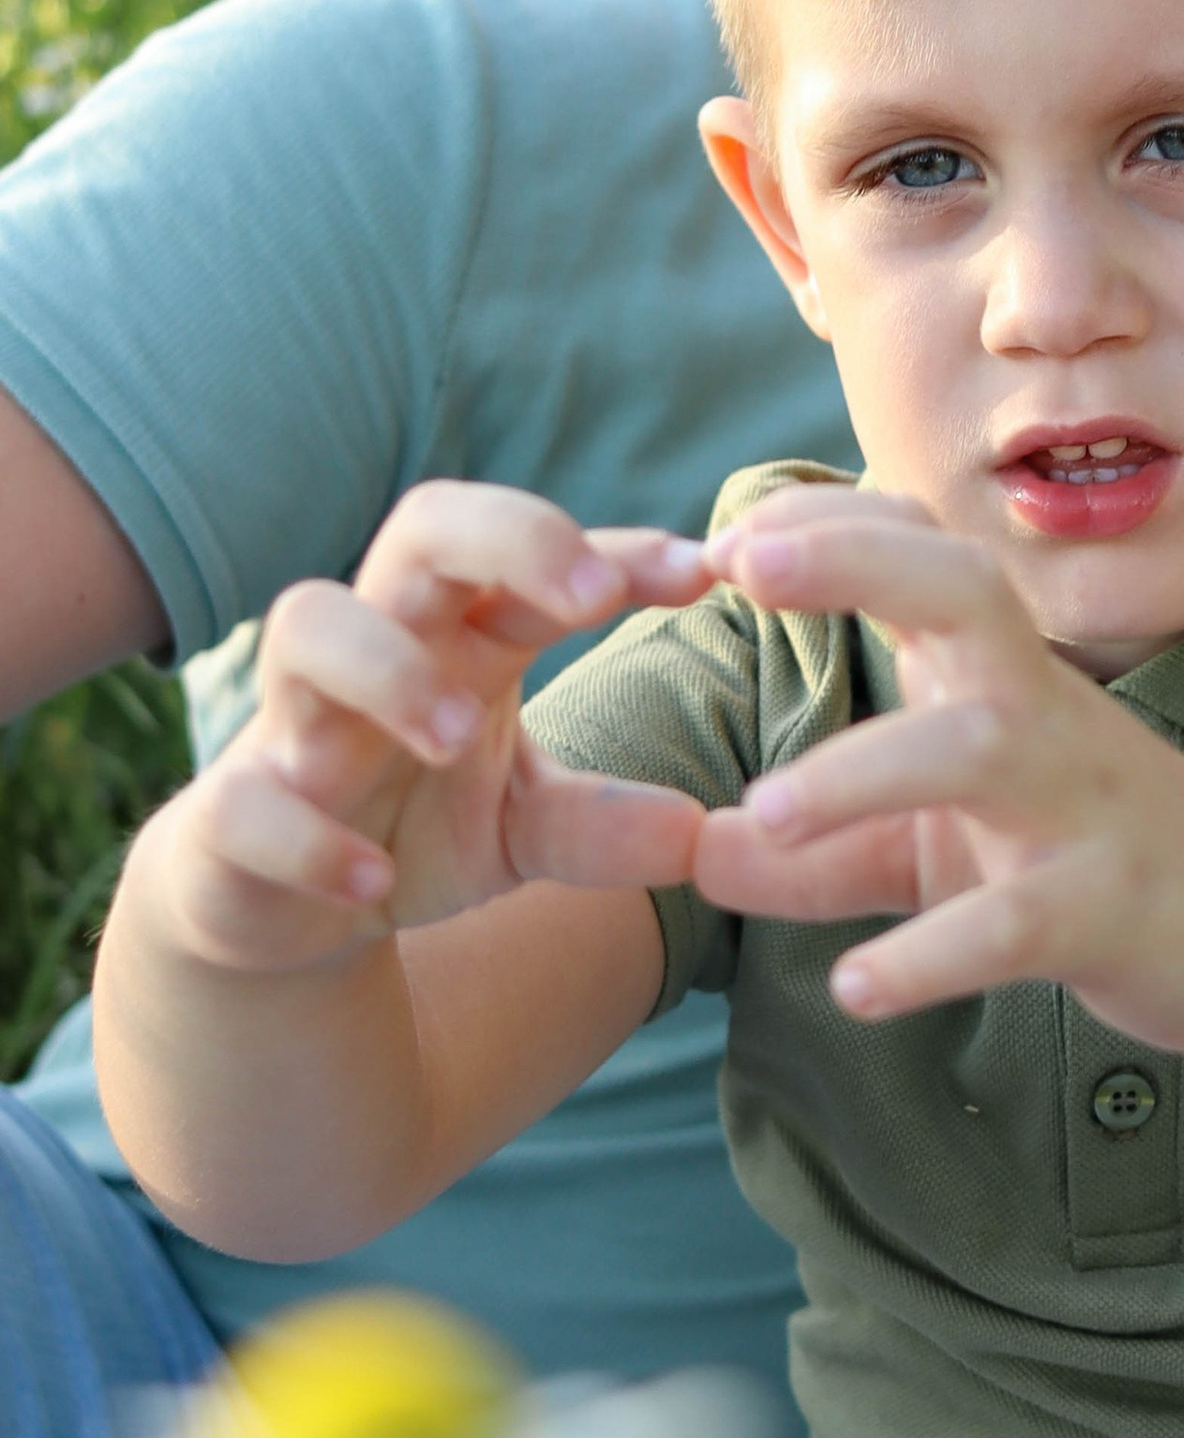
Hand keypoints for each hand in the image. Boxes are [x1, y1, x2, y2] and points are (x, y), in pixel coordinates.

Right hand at [143, 483, 714, 974]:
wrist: (276, 911)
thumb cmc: (412, 825)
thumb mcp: (525, 829)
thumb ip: (603, 823)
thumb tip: (702, 837)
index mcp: (462, 634)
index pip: (535, 555)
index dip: (617, 550)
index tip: (703, 570)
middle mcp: (380, 650)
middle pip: (421, 527)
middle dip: (508, 538)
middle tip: (591, 598)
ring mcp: (293, 724)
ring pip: (307, 625)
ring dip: (388, 668)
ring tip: (458, 732)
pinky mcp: (226, 815)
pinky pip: (244, 800)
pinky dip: (307, 838)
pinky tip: (371, 881)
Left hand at [698, 490, 1183, 1043]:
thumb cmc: (1079, 851)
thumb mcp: (937, 846)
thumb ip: (819, 852)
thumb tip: (691, 854)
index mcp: (995, 671)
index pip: (917, 549)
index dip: (824, 527)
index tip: (722, 542)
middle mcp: (1040, 708)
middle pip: (963, 591)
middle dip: (858, 562)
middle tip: (746, 565)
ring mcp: (1081, 801)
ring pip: (981, 746)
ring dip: (867, 767)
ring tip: (765, 811)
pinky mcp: (1110, 905)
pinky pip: (1021, 919)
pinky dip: (936, 953)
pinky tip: (857, 989)